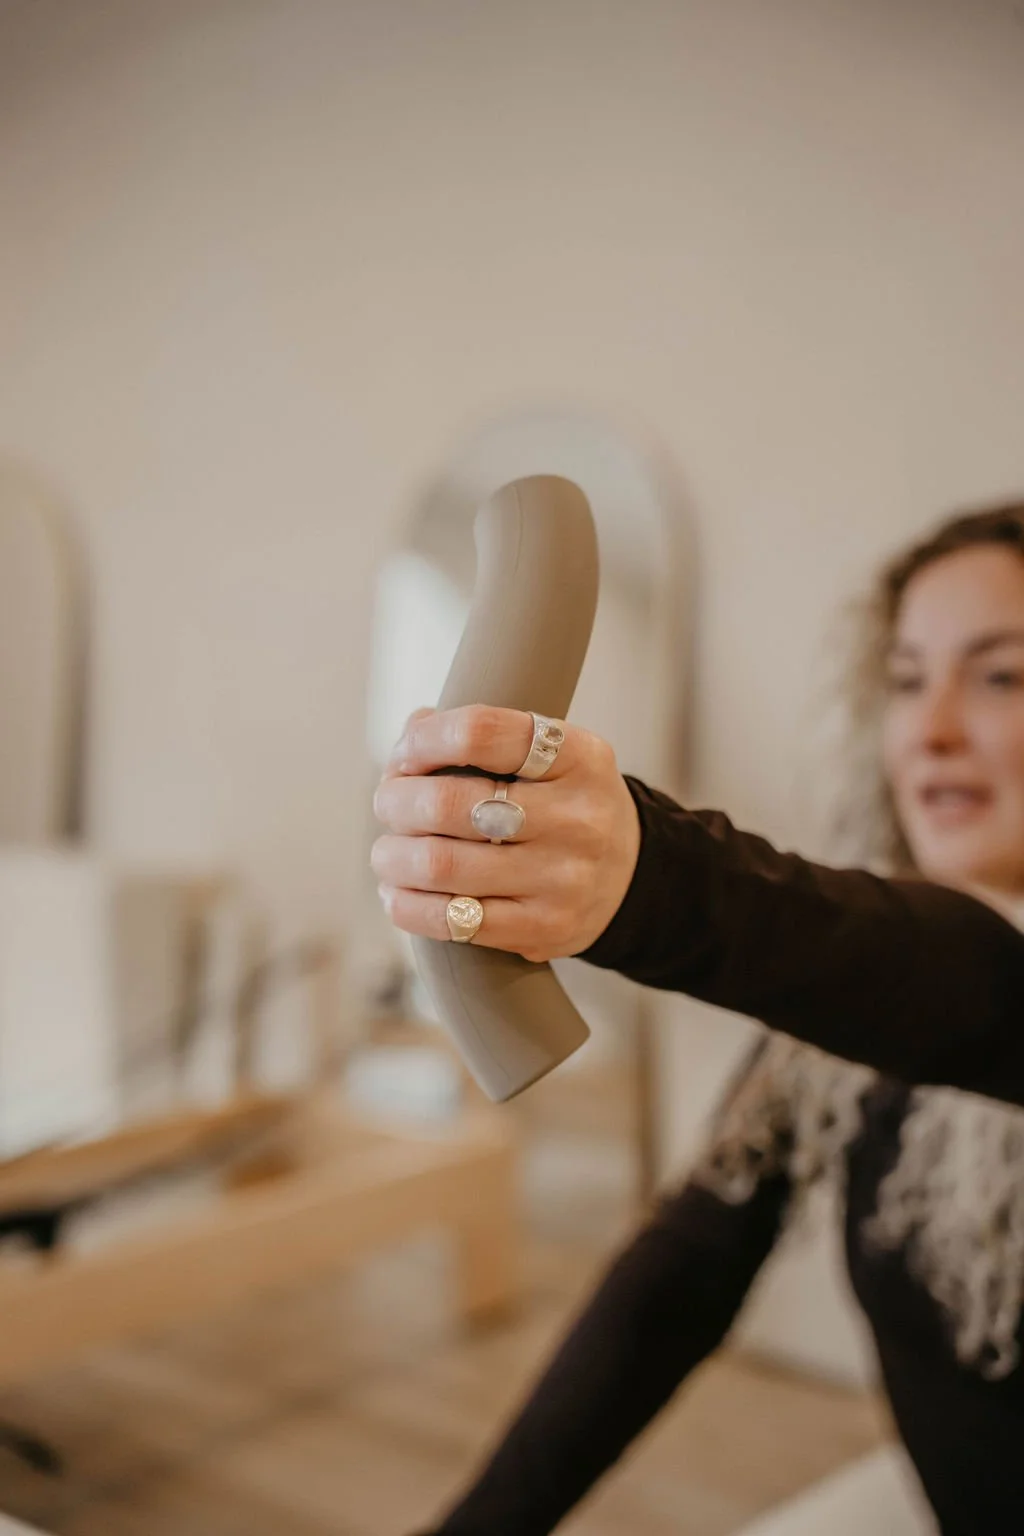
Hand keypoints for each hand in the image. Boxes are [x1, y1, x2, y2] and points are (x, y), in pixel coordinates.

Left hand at [371, 706, 641, 962]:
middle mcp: (578, 816)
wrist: (629, 877)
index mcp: (579, 757)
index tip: (406, 756)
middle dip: (396, 801)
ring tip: (387, 853)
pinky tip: (397, 894)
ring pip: (442, 864)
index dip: (424, 741)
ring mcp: (564, 877)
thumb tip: (412, 733)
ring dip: (392, 857)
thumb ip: (480, 737)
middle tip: (388, 804)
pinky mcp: (545, 927)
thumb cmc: (562, 804)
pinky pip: (454, 920)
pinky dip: (407, 906)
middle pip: (448, 803)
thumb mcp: (549, 756)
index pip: (480, 732)